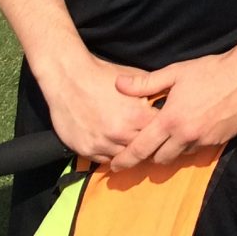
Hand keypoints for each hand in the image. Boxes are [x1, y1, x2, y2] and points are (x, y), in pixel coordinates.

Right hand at [37, 47, 156, 162]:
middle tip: (147, 141)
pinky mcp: (85, 149)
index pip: (159, 133)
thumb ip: (152, 93)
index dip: (161, 131)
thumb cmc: (103, 75)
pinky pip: (104, 160)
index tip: (161, 130)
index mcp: (136, 116)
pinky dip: (109, 154)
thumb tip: (168, 100)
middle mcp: (120, 133)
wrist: (69, 77)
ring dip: (127, 151)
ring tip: (128, 142)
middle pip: (143, 149)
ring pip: (124, 157)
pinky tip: (111, 144)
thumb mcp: (134, 79)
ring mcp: (101, 143)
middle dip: (146, 145)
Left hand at [107, 41, 236, 169]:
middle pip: (158, 159)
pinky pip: (198, 150)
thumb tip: (118, 84)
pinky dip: (190, 145)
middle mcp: (185, 135)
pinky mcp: (219, 141)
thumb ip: (146, 83)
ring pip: (179, 156)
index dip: (125, 160)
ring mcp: (203, 140)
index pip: (141, 148)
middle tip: (144, 150)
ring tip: (168, 140)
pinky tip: (190, 132)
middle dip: (149, 157)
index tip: (115, 166)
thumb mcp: (176, 72)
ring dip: (171, 151)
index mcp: (170, 119)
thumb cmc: (210, 70)